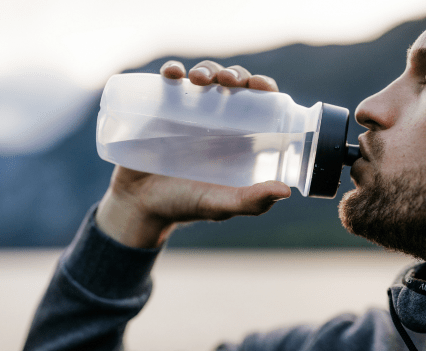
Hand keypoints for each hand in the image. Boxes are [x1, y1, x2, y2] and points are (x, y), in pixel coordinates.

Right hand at [96, 61, 289, 247]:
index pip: (259, 103)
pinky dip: (172, 71)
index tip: (259, 85)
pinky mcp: (160, 108)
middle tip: (227, 81)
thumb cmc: (185, 205)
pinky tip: (172, 73)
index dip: (263, 88)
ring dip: (206, 69)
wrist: (138, 206)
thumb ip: (251, 201)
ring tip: (199, 79)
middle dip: (235, 74)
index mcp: (239, 137)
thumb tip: (286, 191)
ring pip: (204, 77)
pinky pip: (169, 81)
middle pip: (233, 84)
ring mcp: (188, 111)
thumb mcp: (220, 205)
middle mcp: (217, 120)